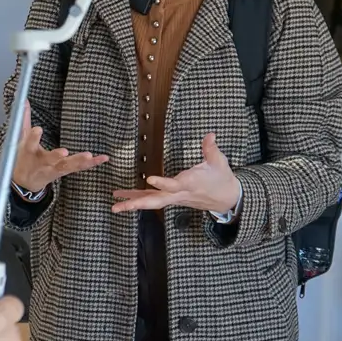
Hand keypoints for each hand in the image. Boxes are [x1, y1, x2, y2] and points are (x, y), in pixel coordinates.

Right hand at [11, 104, 107, 193]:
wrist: (26, 182)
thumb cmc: (24, 157)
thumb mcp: (21, 138)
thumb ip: (24, 119)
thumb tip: (25, 100)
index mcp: (29, 152)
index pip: (30, 144)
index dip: (33, 137)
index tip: (38, 129)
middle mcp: (43, 162)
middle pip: (50, 159)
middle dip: (56, 156)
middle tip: (64, 152)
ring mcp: (55, 168)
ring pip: (67, 166)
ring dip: (78, 161)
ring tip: (89, 155)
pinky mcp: (66, 171)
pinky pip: (80, 168)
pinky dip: (92, 163)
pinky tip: (104, 158)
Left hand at [112, 133, 239, 213]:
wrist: (226, 199)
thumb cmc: (222, 178)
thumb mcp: (219, 161)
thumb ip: (210, 148)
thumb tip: (210, 134)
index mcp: (191, 183)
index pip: (175, 185)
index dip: (163, 183)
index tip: (149, 178)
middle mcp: (180, 193)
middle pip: (157, 201)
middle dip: (138, 204)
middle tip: (120, 206)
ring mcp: (175, 198)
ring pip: (152, 203)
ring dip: (133, 203)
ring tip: (115, 204)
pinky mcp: (172, 198)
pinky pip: (153, 200)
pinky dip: (138, 199)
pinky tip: (124, 199)